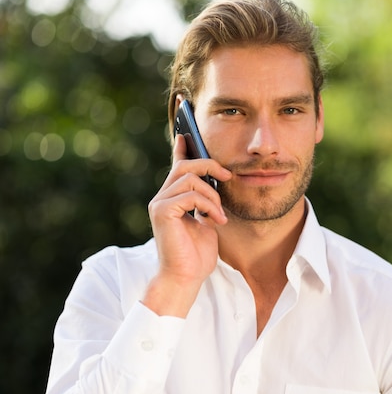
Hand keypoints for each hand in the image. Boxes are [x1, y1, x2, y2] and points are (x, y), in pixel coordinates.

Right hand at [143, 135, 231, 316]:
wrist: (186, 277)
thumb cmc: (197, 253)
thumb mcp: (207, 219)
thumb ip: (207, 198)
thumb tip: (217, 178)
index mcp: (174, 195)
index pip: (178, 161)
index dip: (183, 140)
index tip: (186, 116)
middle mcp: (162, 196)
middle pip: (186, 164)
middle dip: (210, 166)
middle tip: (229, 177)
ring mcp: (160, 203)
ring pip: (190, 178)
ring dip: (212, 195)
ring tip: (219, 215)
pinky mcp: (162, 211)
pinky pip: (191, 194)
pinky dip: (208, 206)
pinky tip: (214, 221)